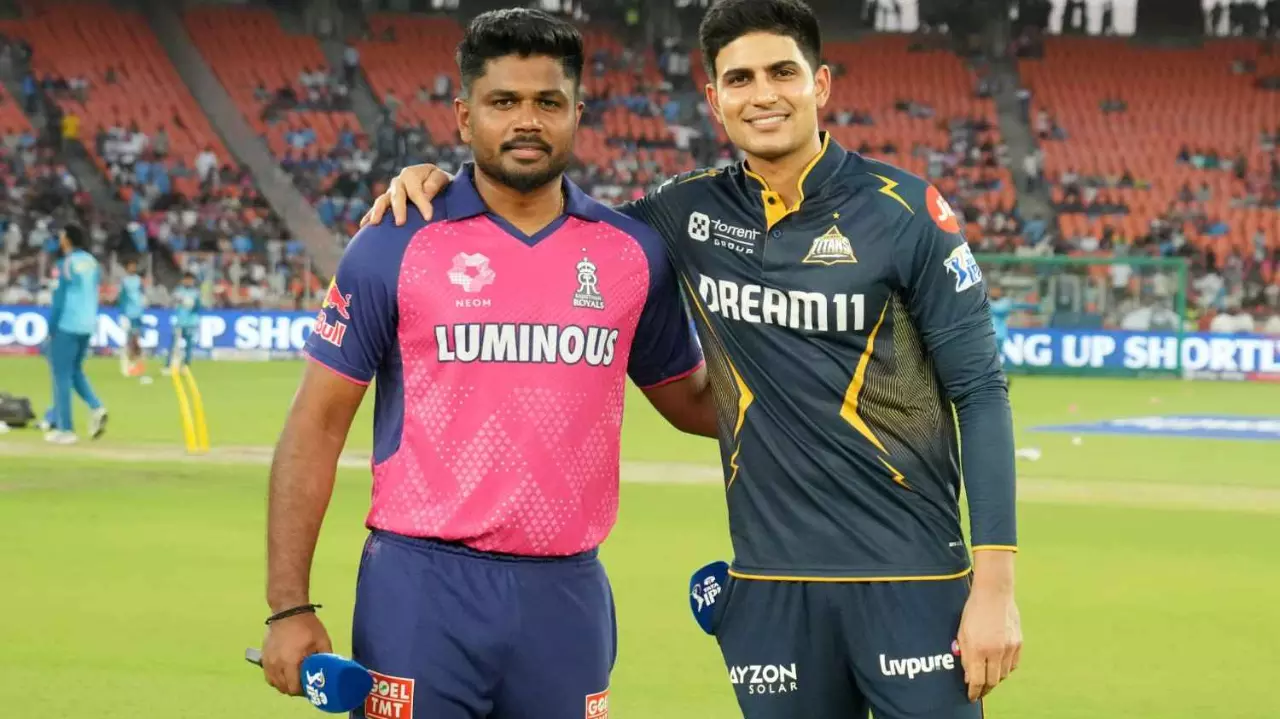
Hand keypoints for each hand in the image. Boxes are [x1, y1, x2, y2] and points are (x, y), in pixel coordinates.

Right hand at [261, 612, 332, 695]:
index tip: (310, 687)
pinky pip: (268, 676)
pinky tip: (284, 674)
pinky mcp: (263, 657)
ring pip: (274, 683)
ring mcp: (268, 661)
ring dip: (284, 685)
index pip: (293, 688)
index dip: (303, 692)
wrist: (288, 610)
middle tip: (304, 684)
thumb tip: (332, 669)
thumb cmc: (307, 625)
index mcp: (291, 662)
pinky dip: (275, 679)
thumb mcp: (322, 640)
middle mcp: (277, 664)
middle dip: (294, 689)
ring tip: (294, 679)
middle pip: (283, 688)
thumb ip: (326, 657)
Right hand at [360, 164, 453, 226]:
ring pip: (383, 201)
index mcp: (411, 174)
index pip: (415, 190)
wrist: (435, 184)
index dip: (421, 203)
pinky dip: (369, 216)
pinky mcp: (388, 203)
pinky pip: (377, 209)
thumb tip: (426, 193)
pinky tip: (364, 225)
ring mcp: (391, 193)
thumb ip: (435, 183)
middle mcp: (398, 182)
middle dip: (398, 209)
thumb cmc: (440, 183)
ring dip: (378, 211)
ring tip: (375, 223)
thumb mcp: (442, 178)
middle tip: (400, 223)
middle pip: (396, 195)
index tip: (428, 217)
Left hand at [956, 584, 1021, 701]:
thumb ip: (965, 656)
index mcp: (978, 648)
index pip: (976, 680)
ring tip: (987, 677)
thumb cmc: (974, 611)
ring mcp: (1009, 648)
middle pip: (992, 681)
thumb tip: (968, 677)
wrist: (994, 593)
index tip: (971, 696)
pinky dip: (1005, 669)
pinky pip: (1013, 665)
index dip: (973, 691)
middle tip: (979, 691)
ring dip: (995, 679)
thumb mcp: (962, 633)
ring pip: (1004, 674)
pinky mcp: (1019, 643)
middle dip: (985, 689)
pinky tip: (998, 666)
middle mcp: (995, 651)